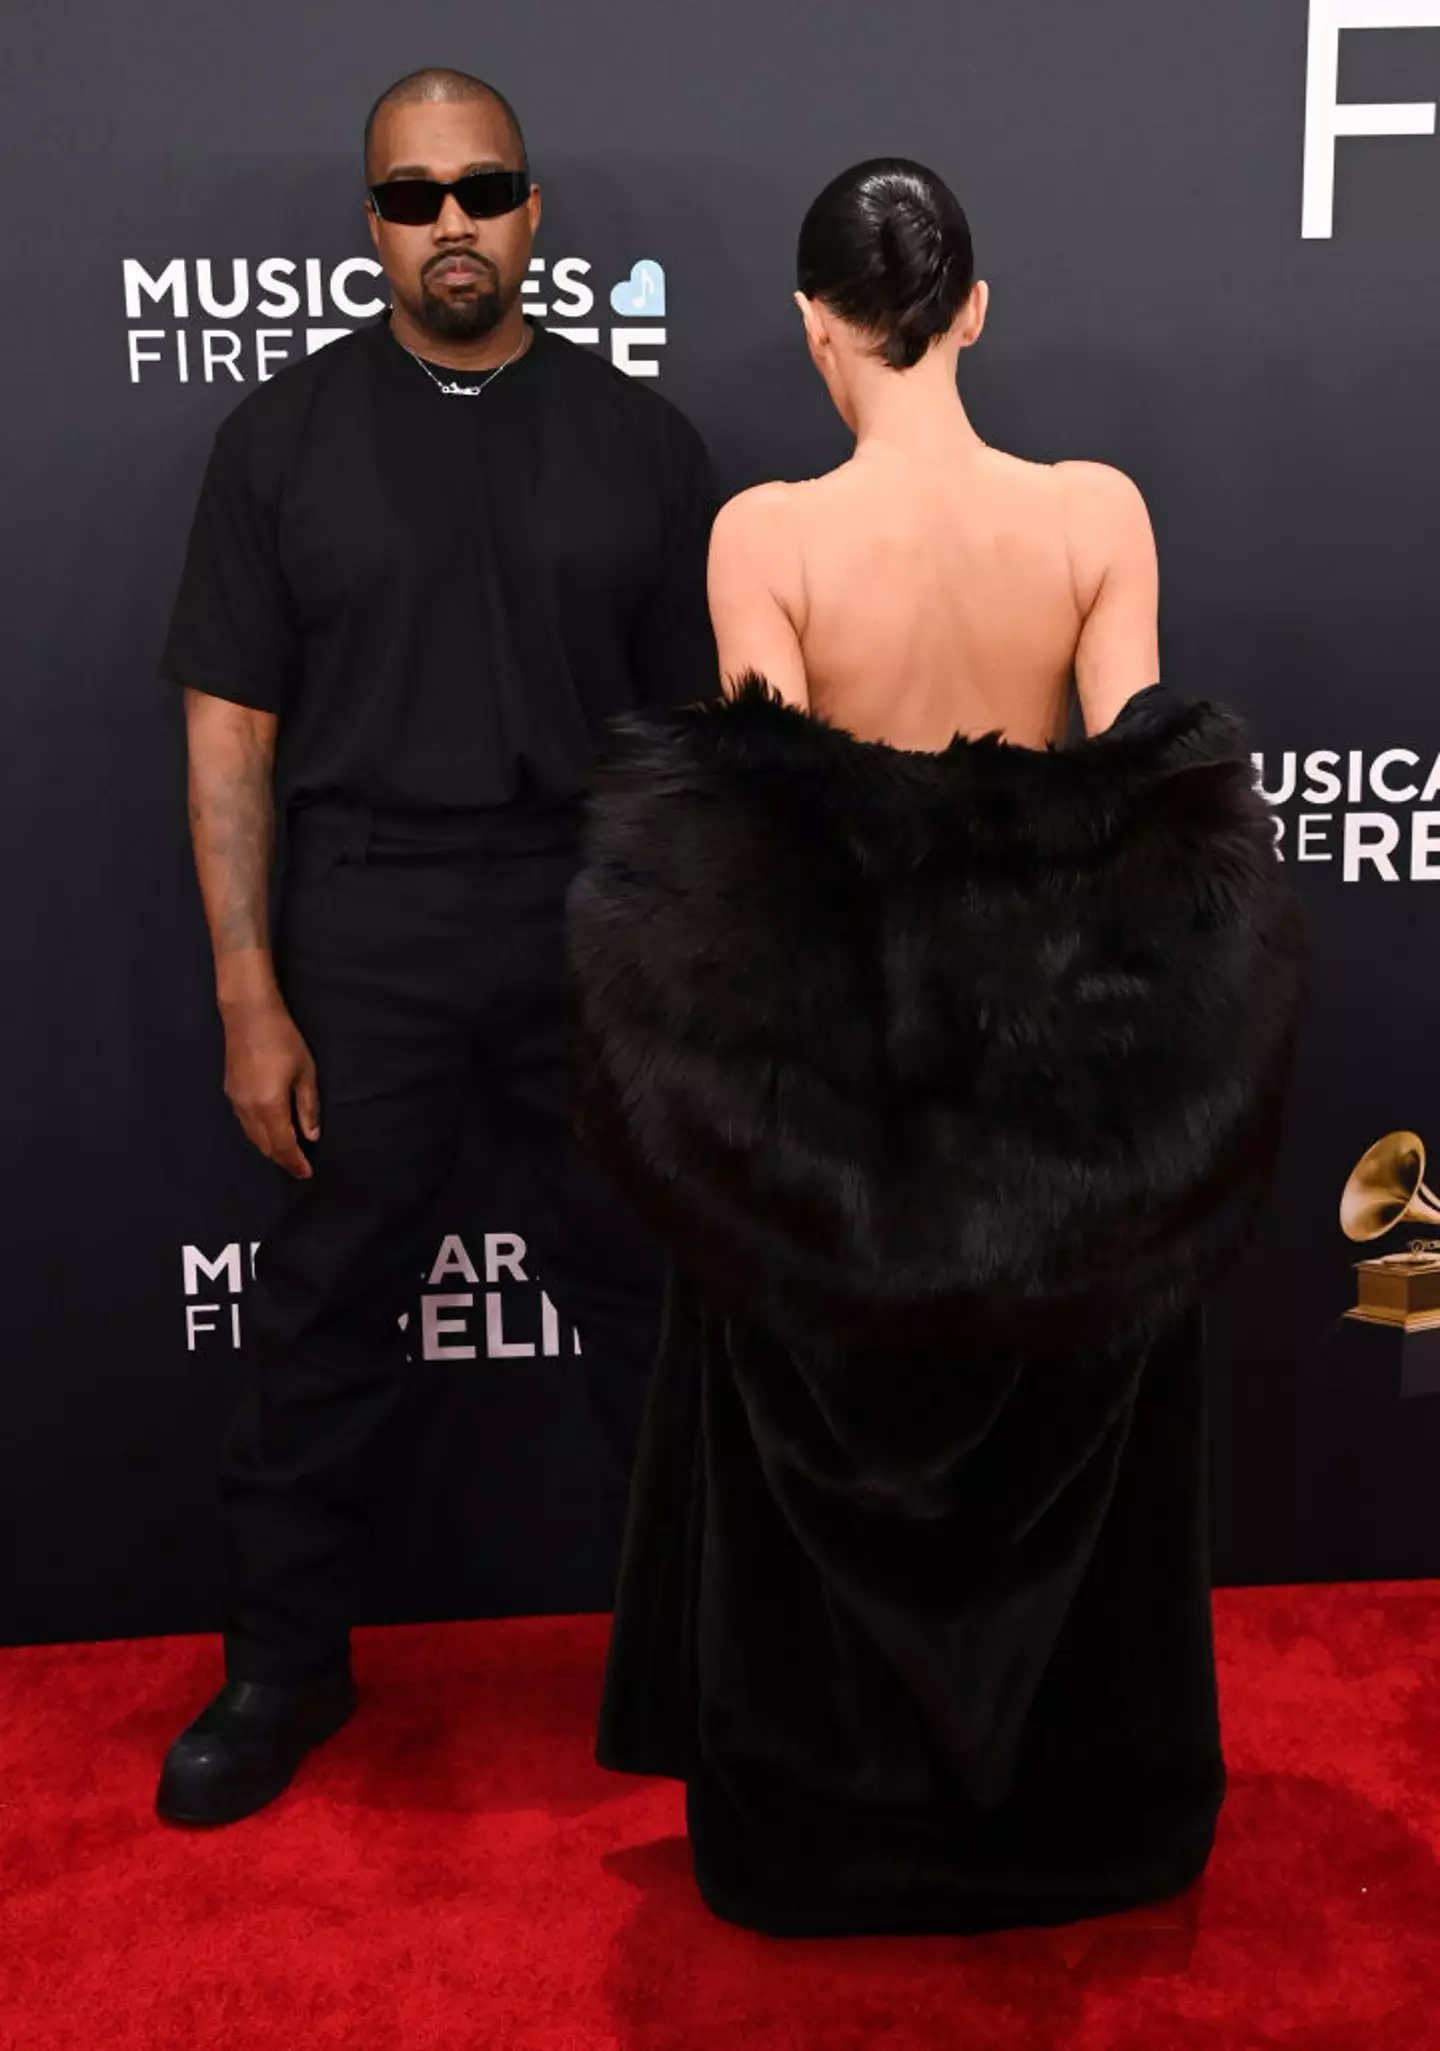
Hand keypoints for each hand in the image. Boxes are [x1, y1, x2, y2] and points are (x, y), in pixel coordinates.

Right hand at [221, 994, 319, 1179]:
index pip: (283, 1145)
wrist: (248, 1014)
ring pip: (252, 1136)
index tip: (306, 1173)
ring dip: (269, 1147)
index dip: (294, 1162)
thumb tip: (311, 1136)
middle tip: (298, 1166)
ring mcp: (235, 1102)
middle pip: (265, 1145)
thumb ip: (307, 1107)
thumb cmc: (283, 1040)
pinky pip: (245, 1124)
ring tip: (287, 1153)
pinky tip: (269, 1131)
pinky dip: (259, 1134)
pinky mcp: (230, 1092)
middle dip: (282, 1159)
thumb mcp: (305, 1073)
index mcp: (269, 1107)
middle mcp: (248, 1110)